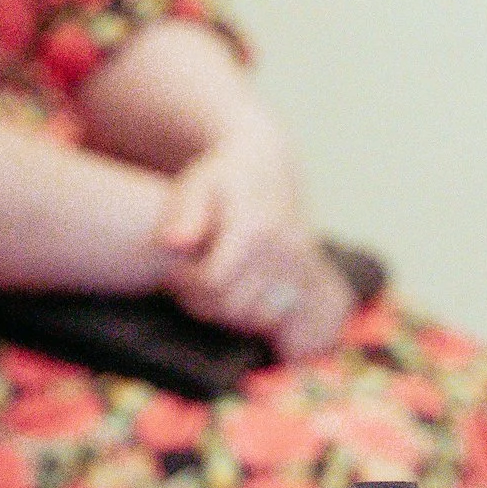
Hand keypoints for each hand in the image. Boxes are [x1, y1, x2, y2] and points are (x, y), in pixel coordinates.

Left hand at [159, 97, 352, 358]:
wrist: (268, 167)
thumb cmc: (222, 178)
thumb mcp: (197, 185)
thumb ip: (184, 214)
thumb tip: (174, 243)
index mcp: (255, 228)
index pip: (214, 284)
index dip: (187, 284)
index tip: (175, 270)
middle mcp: (285, 250)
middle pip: (236, 306)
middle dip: (206, 300)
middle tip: (190, 279)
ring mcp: (303, 267)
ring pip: (258, 318)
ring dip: (231, 311)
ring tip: (214, 283)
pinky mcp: (312, 280)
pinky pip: (284, 319)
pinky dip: (258, 316)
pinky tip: (241, 293)